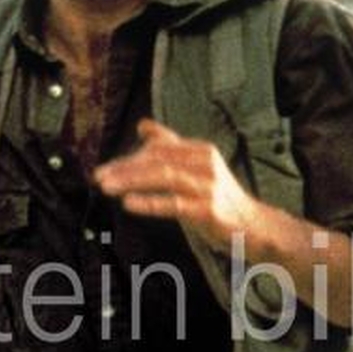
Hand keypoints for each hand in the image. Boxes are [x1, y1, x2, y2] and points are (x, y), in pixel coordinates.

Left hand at [93, 118, 257, 249]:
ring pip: (163, 177)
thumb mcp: (196, 167)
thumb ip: (171, 147)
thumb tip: (143, 125)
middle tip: (99, 177)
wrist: (253, 226)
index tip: (106, 169)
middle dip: (124, 168)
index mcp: (200, 150)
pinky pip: (173, 204)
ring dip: (131, 181)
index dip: (129, 158)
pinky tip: (129, 204)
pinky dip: (149, 203)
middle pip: (158, 159)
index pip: (158, 148)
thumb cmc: (219, 198)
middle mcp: (205, 163)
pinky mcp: (208, 209)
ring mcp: (207, 186)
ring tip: (106, 187)